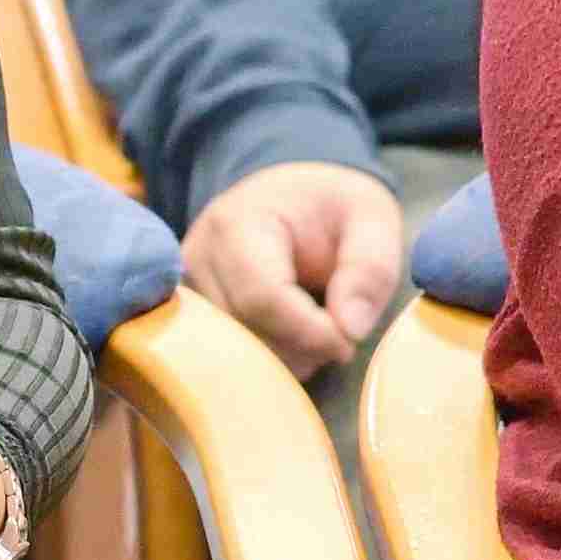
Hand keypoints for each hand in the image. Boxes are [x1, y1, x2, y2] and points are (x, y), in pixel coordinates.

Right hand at [176, 159, 411, 376]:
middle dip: (301, 350)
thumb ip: (370, 269)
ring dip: (286, 358)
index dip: (311, 332)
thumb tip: (350, 330)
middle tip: (339, 336)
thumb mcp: (373, 219)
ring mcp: (187, 292)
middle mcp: (197, 259)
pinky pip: (226, 359)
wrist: (293, 199)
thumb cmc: (332, 209)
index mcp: (236, 224)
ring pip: (234, 355)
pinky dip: (268, 360)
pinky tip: (292, 340)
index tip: (348, 342)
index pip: (262, 299)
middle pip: (246, 334)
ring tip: (317, 331)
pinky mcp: (189, 317)